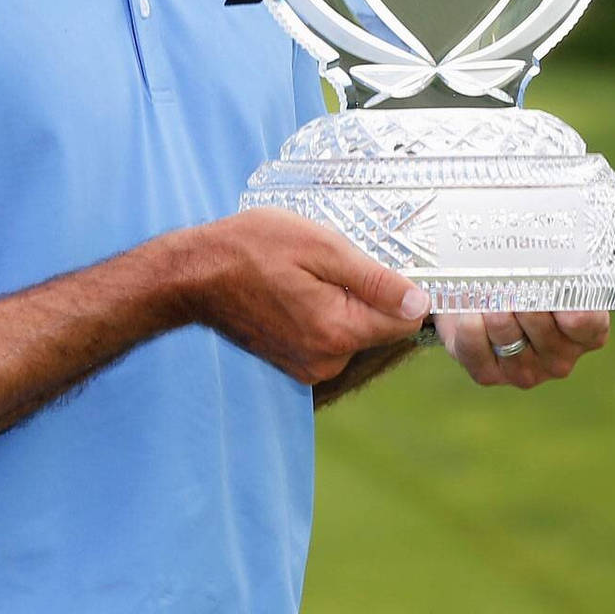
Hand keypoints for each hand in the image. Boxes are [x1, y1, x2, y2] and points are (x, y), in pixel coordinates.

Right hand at [180, 209, 430, 384]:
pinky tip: (293, 291)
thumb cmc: (252, 249)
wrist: (194, 274)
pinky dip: (321, 313)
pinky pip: (329, 338)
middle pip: (378, 327)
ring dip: (340, 302)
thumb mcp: (319, 247)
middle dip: (363, 292)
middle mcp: (327, 361)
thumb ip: (374, 279)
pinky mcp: (294, 365)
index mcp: (338, 332)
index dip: (399, 288)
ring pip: (353, 331)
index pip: (405, 320)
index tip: (372, 261)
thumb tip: (421, 302)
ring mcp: (308, 367)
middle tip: (325, 262)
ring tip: (302, 274)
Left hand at [434, 278, 614, 389]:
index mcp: (587, 334)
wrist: (480, 293)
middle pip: (543, 328)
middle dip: (524, 298)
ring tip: (487, 287)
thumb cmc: (531, 278)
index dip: (569, 301)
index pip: (587, 322)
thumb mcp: (564, 270)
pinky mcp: (488, 375)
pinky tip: (469, 310)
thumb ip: (596, 276)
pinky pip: (477, 353)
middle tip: (510, 273)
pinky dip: (470, 328)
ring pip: (509, 338)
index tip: (552, 278)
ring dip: (494, 309)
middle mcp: (559, 359)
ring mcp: (524, 371)